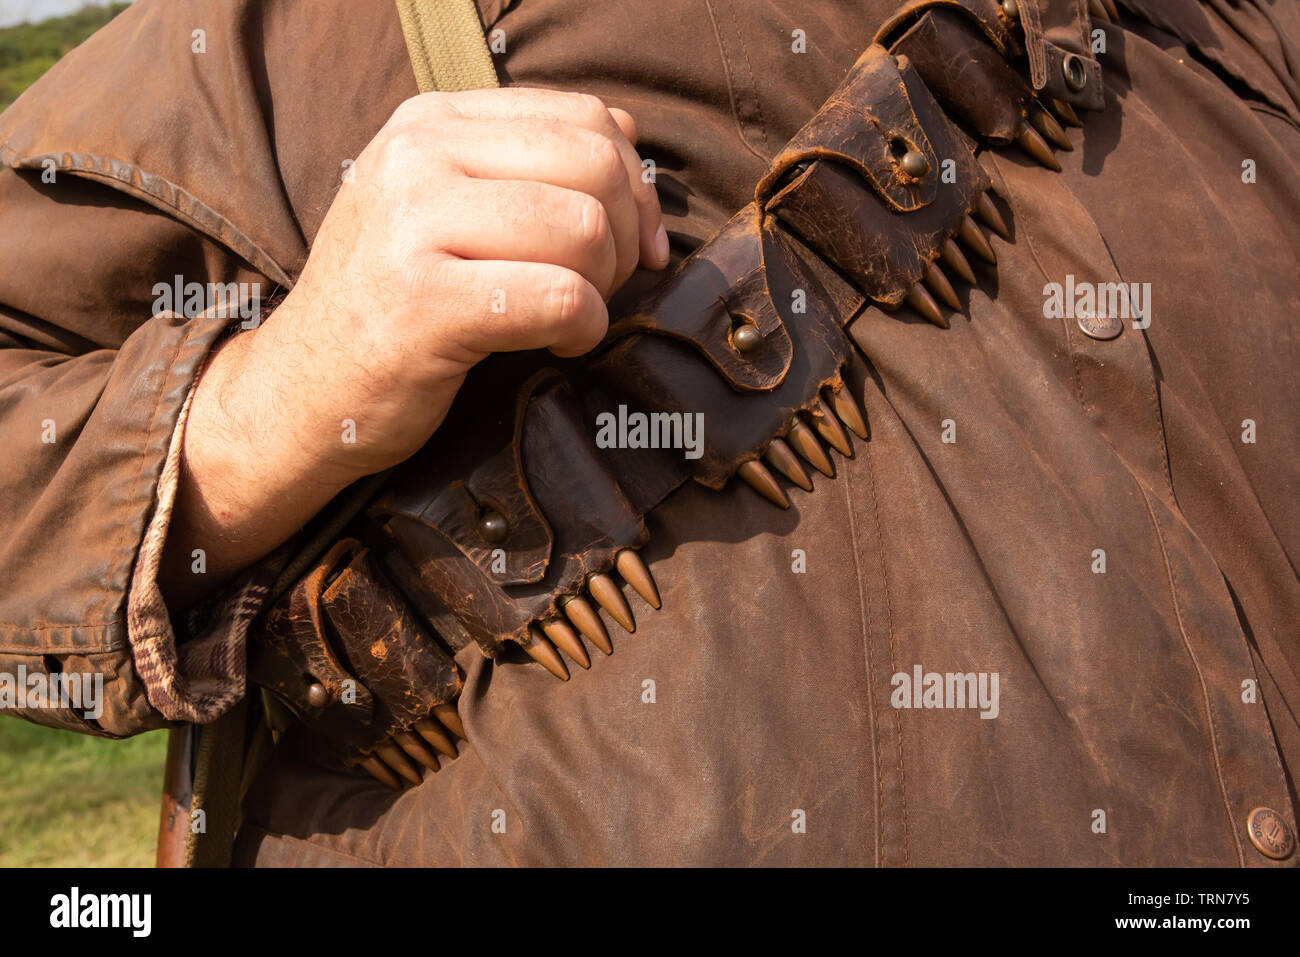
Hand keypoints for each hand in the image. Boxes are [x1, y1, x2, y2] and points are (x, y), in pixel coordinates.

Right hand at [160, 88, 666, 605]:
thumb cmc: (389, 304)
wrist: (301, 393)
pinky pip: (562, 298)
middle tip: (598, 287)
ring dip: (602, 287)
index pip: (581, 118)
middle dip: (624, 237)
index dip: (632, 184)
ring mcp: (414, 225)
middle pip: (596, 168)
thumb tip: (625, 129)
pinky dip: (582, 330)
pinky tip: (555, 345)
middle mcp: (417, 156)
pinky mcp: (426, 302)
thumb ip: (525, 161)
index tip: (633, 243)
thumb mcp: (441, 206)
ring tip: (566, 317)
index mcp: (430, 123)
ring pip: (585, 230)